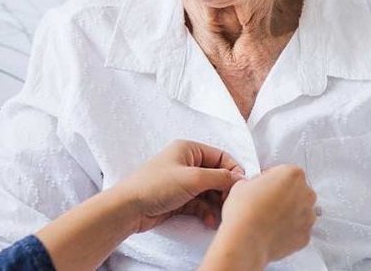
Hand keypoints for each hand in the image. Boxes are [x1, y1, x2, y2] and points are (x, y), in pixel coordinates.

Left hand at [110, 139, 245, 232]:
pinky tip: (210, 221)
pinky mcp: (179, 199)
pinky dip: (206, 212)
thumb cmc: (157, 185)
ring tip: (220, 216)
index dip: (233, 171)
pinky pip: (200, 204)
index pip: (221, 157)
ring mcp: (182, 182)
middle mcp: (187, 163)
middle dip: (225, 191)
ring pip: (209, 192)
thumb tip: (240, 179)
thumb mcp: (193, 178)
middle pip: (216, 175)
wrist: (129, 208)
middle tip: (230, 204)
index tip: (241, 187)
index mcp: (189, 149)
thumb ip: (220, 177)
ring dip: (216, 204)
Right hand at [209, 165, 316, 266]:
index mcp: (293, 174)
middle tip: (266, 202)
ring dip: (289, 212)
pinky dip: (289, 230)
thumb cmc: (244, 211)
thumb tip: (257, 188)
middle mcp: (306, 193)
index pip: (285, 172)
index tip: (264, 186)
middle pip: (297, 190)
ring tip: (268, 218)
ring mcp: (308, 216)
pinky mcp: (306, 235)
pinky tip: (273, 231)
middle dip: (284, 195)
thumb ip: (257, 182)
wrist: (245, 240)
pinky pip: (299, 229)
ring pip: (301, 210)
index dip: (272, 179)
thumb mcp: (243, 183)